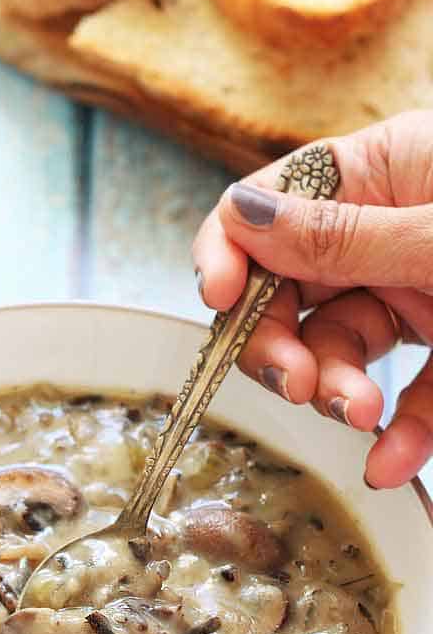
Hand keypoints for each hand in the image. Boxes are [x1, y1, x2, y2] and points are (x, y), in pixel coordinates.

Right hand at [192, 110, 432, 487]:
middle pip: (290, 287)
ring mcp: (418, 287)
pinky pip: (411, 390)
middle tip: (292, 380)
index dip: (231, 251)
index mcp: (380, 171)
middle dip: (279, 340)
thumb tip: (240, 222)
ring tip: (358, 414)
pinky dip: (400, 432)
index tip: (221, 298)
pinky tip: (390, 461)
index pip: (269, 203)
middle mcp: (387, 229)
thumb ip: (345, 235)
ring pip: (341, 344)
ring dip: (338, 388)